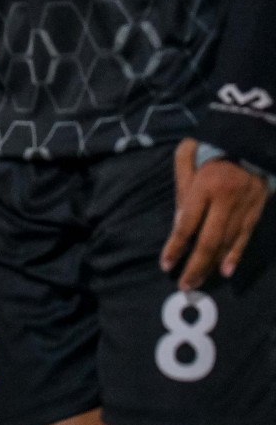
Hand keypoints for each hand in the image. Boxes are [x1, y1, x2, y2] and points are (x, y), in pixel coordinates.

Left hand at [160, 139, 269, 290]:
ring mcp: (245, 208)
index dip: (176, 246)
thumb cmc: (211, 147)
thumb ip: (181, 187)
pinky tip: (226, 271)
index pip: (187, 223)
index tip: (166, 264)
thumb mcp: (187, 156)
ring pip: (227, 243)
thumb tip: (178, 224)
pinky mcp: (257, 211)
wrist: (250, 139)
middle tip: (184, 285)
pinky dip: (235, 255)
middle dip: (195, 265)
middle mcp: (226, 200)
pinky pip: (245, 237)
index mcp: (205, 185)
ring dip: (212, 264)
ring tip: (198, 281)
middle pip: (208, 240)